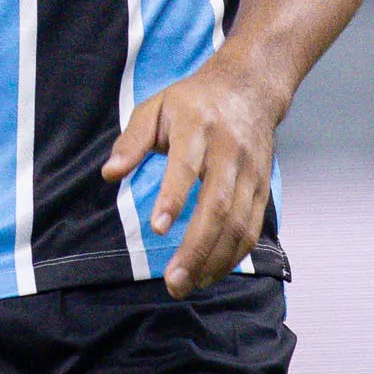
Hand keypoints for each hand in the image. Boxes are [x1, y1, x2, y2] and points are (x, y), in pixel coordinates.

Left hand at [102, 46, 289, 297]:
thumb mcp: (155, 107)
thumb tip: (110, 173)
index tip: (157, 228)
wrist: (249, 88)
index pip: (186, 166)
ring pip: (239, 223)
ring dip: (215, 259)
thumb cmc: (194, 102)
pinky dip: (234, 255)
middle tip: (173, 280)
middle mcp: (228, 151)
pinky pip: (252, 228)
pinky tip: (212, 273)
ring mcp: (250, 172)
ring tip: (189, 284)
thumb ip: (132, 140)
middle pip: (217, 204)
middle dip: (196, 247)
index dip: (173, 197)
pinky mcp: (263, 188)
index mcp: (197, 126)